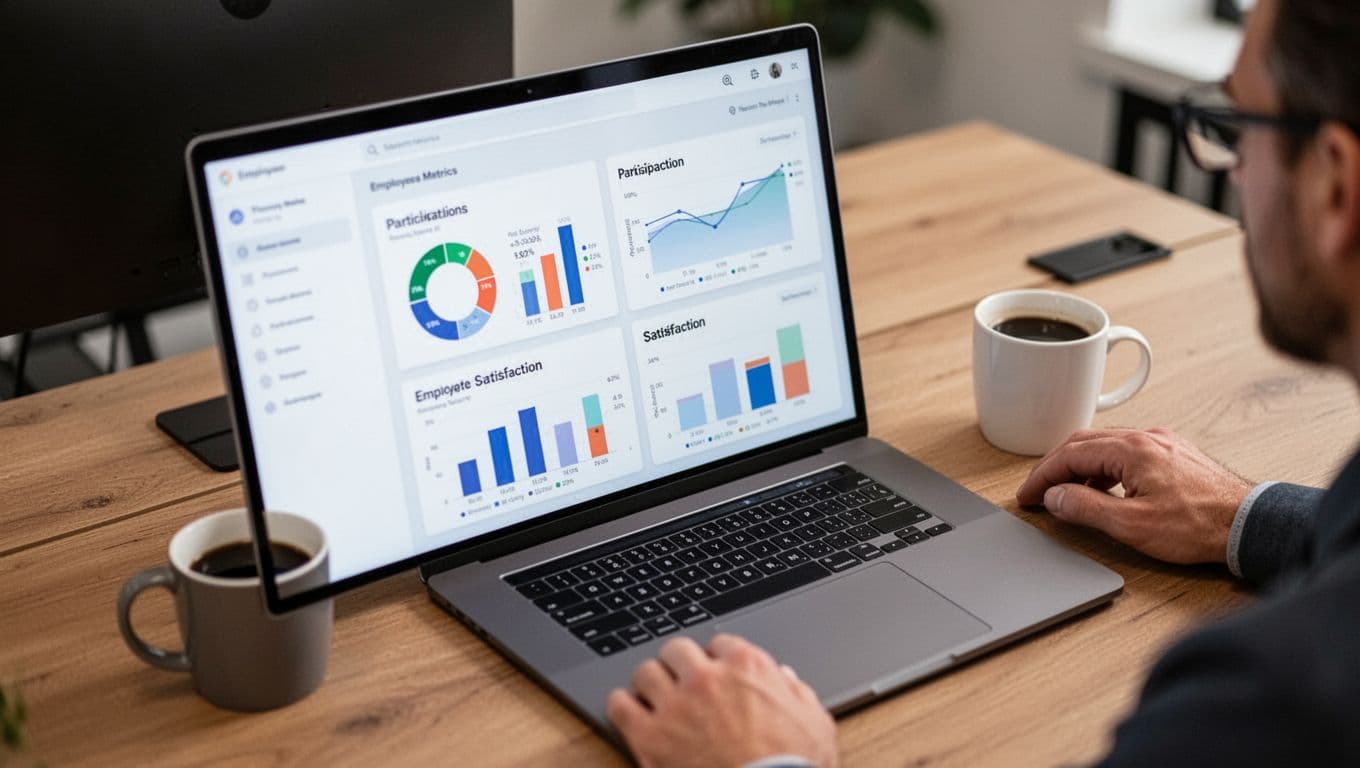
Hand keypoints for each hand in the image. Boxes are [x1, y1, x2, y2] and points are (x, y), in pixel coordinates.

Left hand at [606, 634, 838, 767]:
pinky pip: (619, 704)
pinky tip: (631, 714)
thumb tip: (784, 679)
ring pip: (645, 672)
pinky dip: (623, 707)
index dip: (716, 661)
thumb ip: (798, 693)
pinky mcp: (650, 737)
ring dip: (650, 684)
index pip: (719, 643)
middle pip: (677, 649)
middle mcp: (707, 678)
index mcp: (747, 667)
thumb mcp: (815, 723)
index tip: (715, 674)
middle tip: (682, 683)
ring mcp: (675, 705)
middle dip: (679, 665)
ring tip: (656, 699)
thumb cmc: (795, 767)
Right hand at [1015, 428, 1252, 564]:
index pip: (1069, 454)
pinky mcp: (1174, 453)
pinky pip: (1126, 451)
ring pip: (1105, 444)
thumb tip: (1056, 496)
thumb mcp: (1132, 525)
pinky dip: (1104, 466)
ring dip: (1080, 466)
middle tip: (1039, 491)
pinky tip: (1105, 487)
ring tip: (1068, 493)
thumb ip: (1087, 507)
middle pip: (1084, 442)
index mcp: (1131, 449)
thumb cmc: (1198, 526)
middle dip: (1055, 467)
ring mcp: (1162, 442)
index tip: (1027, 495)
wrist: (1249, 524)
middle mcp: (1146, 438)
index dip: (1042, 476)